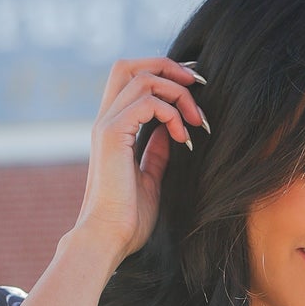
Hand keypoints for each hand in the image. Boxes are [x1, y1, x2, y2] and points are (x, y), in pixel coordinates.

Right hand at [71, 55, 209, 263]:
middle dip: (168, 67)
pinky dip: (171, 113)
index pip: (131, 79)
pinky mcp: (112, 135)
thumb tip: (169, 133)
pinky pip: (147, 102)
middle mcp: (105, 121)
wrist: (108, 240)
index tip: (194, 89)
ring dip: (178, 93)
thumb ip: (156, 152)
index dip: (163, 74)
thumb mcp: (150, 179)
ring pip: (143, 78)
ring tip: (197, 121)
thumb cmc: (127, 220)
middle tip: (198, 85)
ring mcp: (107, 125)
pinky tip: (182, 138)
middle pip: (130, 65)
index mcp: (113, 129)